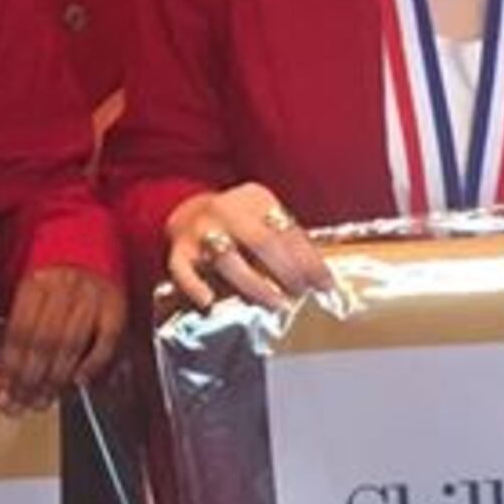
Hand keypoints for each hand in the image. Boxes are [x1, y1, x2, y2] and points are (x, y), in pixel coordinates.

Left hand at [0, 264, 122, 409]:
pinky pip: (106, 340)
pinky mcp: (116, 305)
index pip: (19, 333)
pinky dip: (92, 364)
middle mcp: (64, 289)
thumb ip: (20, 326)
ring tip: (41, 402)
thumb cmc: (55, 269)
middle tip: (19, 405)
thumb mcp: (30, 287)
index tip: (1, 393)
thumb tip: (3, 375)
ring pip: (71, 345)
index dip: (9, 367)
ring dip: (54, 380)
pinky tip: (77, 383)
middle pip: (43, 343)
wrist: (91, 237)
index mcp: (36, 282)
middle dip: (28, 380)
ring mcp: (92, 297)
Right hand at [163, 184, 333, 311]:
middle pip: (261, 241)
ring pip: (227, 258)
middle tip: (300, 293)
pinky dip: (194, 286)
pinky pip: (182, 270)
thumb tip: (320, 278)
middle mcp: (225, 210)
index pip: (287, 230)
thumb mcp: (264, 218)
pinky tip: (208, 302)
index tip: (325, 284)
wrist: (188, 212)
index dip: (309, 259)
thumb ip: (287, 240)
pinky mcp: (178, 251)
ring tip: (276, 304)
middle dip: (286, 271)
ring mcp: (199, 230)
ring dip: (254, 285)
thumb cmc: (240, 224)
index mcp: (254, 199)